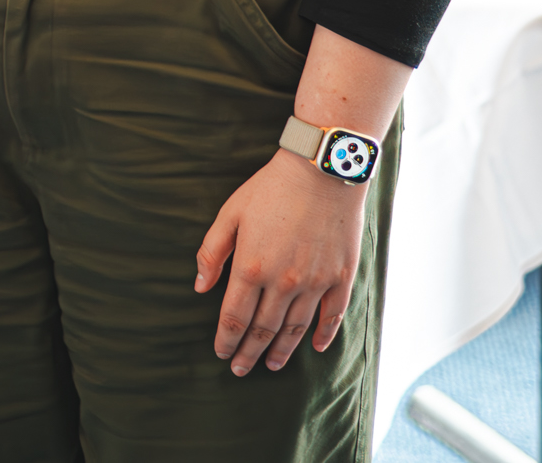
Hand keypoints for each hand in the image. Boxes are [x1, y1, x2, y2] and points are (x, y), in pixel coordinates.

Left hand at [195, 147, 369, 373]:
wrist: (321, 172)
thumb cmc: (269, 190)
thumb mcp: (229, 214)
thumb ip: (212, 253)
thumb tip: (200, 287)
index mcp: (251, 268)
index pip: (234, 317)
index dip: (226, 339)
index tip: (221, 354)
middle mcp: (283, 283)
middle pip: (263, 329)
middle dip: (248, 353)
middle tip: (240, 370)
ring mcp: (315, 283)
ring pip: (295, 328)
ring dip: (281, 350)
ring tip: (271, 365)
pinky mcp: (341, 277)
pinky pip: (332, 316)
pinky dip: (324, 335)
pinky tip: (316, 348)